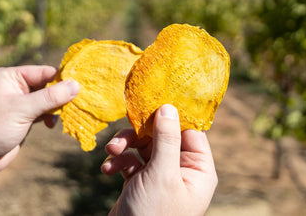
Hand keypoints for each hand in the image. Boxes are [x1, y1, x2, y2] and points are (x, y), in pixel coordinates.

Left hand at [0, 65, 78, 182]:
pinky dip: (51, 117)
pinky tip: (52, 125)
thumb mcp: (23, 109)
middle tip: (77, 103)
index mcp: (11, 76)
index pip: (44, 72)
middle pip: (47, 85)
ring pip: (47, 100)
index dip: (62, 79)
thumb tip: (76, 85)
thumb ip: (50, 97)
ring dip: (57, 108)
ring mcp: (20, 103)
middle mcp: (16, 86)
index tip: (81, 86)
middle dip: (61, 95)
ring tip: (64, 116)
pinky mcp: (24, 118)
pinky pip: (43, 113)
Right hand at [101, 104, 217, 215]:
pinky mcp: (141, 181)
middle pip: (162, 135)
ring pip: (143, 146)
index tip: (153, 101)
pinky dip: (119, 161)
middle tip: (122, 134)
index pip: (190, 131)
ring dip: (124, 146)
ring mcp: (161, 175)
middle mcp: (182, 170)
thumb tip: (169, 106)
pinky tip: (107, 170)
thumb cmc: (154, 214)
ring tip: (110, 151)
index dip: (172, 116)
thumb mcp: (162, 174)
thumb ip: (166, 139)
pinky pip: (131, 161)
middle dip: (139, 134)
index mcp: (198, 169)